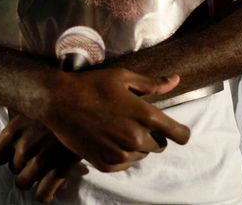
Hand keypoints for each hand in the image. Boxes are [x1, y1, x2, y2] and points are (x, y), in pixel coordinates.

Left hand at [0, 113, 82, 202]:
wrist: (86, 106)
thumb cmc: (57, 104)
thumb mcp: (32, 107)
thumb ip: (13, 123)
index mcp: (14, 129)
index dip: (0, 160)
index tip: (8, 156)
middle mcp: (24, 145)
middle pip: (12, 170)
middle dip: (22, 165)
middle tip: (36, 156)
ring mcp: (42, 159)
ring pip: (24, 183)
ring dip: (33, 179)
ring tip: (43, 170)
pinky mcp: (60, 169)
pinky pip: (42, 194)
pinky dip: (45, 194)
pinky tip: (50, 187)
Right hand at [32, 68, 189, 172]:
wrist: (60, 101)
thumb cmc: (93, 85)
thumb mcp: (124, 78)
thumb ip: (152, 84)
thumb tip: (176, 81)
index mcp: (145, 116)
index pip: (180, 135)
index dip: (181, 133)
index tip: (176, 130)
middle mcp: (136, 138)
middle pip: (159, 146)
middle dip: (152, 135)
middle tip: (134, 121)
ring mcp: (120, 153)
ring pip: (141, 155)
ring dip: (136, 145)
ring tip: (118, 128)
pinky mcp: (105, 163)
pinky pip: (124, 164)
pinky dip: (121, 154)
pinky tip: (109, 139)